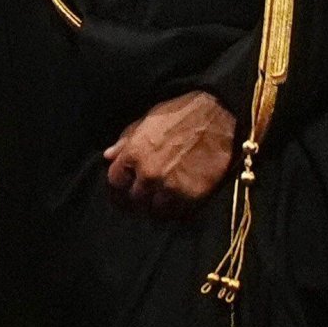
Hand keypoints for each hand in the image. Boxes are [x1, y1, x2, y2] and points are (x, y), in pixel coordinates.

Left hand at [105, 91, 234, 216]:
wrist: (219, 116)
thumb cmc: (182, 114)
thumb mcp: (148, 119)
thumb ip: (126, 140)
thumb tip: (108, 156)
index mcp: (134, 154)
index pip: (115, 182)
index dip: (119, 186)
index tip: (124, 190)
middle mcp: (149, 174)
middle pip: (135, 200)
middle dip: (139, 197)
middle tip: (147, 196)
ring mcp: (171, 187)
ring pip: (155, 210)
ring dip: (158, 206)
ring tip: (164, 200)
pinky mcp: (192, 195)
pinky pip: (178, 212)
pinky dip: (177, 209)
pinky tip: (180, 200)